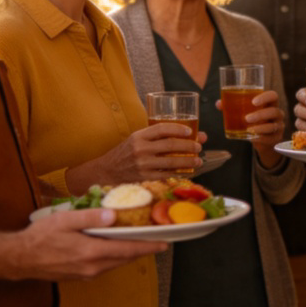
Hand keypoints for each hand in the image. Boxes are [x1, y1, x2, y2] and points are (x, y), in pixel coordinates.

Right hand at [0, 208, 166, 283]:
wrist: (19, 259)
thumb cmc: (40, 237)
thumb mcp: (65, 220)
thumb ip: (89, 218)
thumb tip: (113, 215)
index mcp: (91, 252)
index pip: (128, 250)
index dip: (148, 246)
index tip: (165, 243)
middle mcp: (92, 267)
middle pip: (125, 258)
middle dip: (143, 249)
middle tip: (158, 240)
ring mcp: (86, 274)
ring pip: (116, 263)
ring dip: (129, 253)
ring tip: (141, 241)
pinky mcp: (80, 276)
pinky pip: (105, 266)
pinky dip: (115, 257)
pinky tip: (116, 247)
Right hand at [68, 124, 204, 190]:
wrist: (106, 172)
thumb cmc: (125, 154)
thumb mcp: (136, 140)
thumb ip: (154, 138)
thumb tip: (182, 135)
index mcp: (139, 136)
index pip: (162, 128)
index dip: (178, 129)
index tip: (190, 131)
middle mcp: (140, 149)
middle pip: (170, 145)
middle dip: (188, 146)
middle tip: (199, 146)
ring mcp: (143, 164)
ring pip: (171, 161)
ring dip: (188, 161)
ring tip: (198, 160)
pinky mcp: (144, 178)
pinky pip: (166, 174)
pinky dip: (179, 173)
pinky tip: (187, 171)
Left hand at [215, 91, 285, 166]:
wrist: (263, 140)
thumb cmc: (255, 121)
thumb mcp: (246, 113)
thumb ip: (233, 107)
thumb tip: (219, 103)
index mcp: (270, 104)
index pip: (273, 96)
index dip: (265, 97)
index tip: (253, 102)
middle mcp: (277, 114)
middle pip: (274, 111)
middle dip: (260, 114)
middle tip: (246, 118)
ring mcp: (278, 126)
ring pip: (273, 126)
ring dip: (260, 127)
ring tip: (249, 129)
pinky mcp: (276, 138)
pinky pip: (270, 138)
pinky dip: (261, 137)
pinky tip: (253, 137)